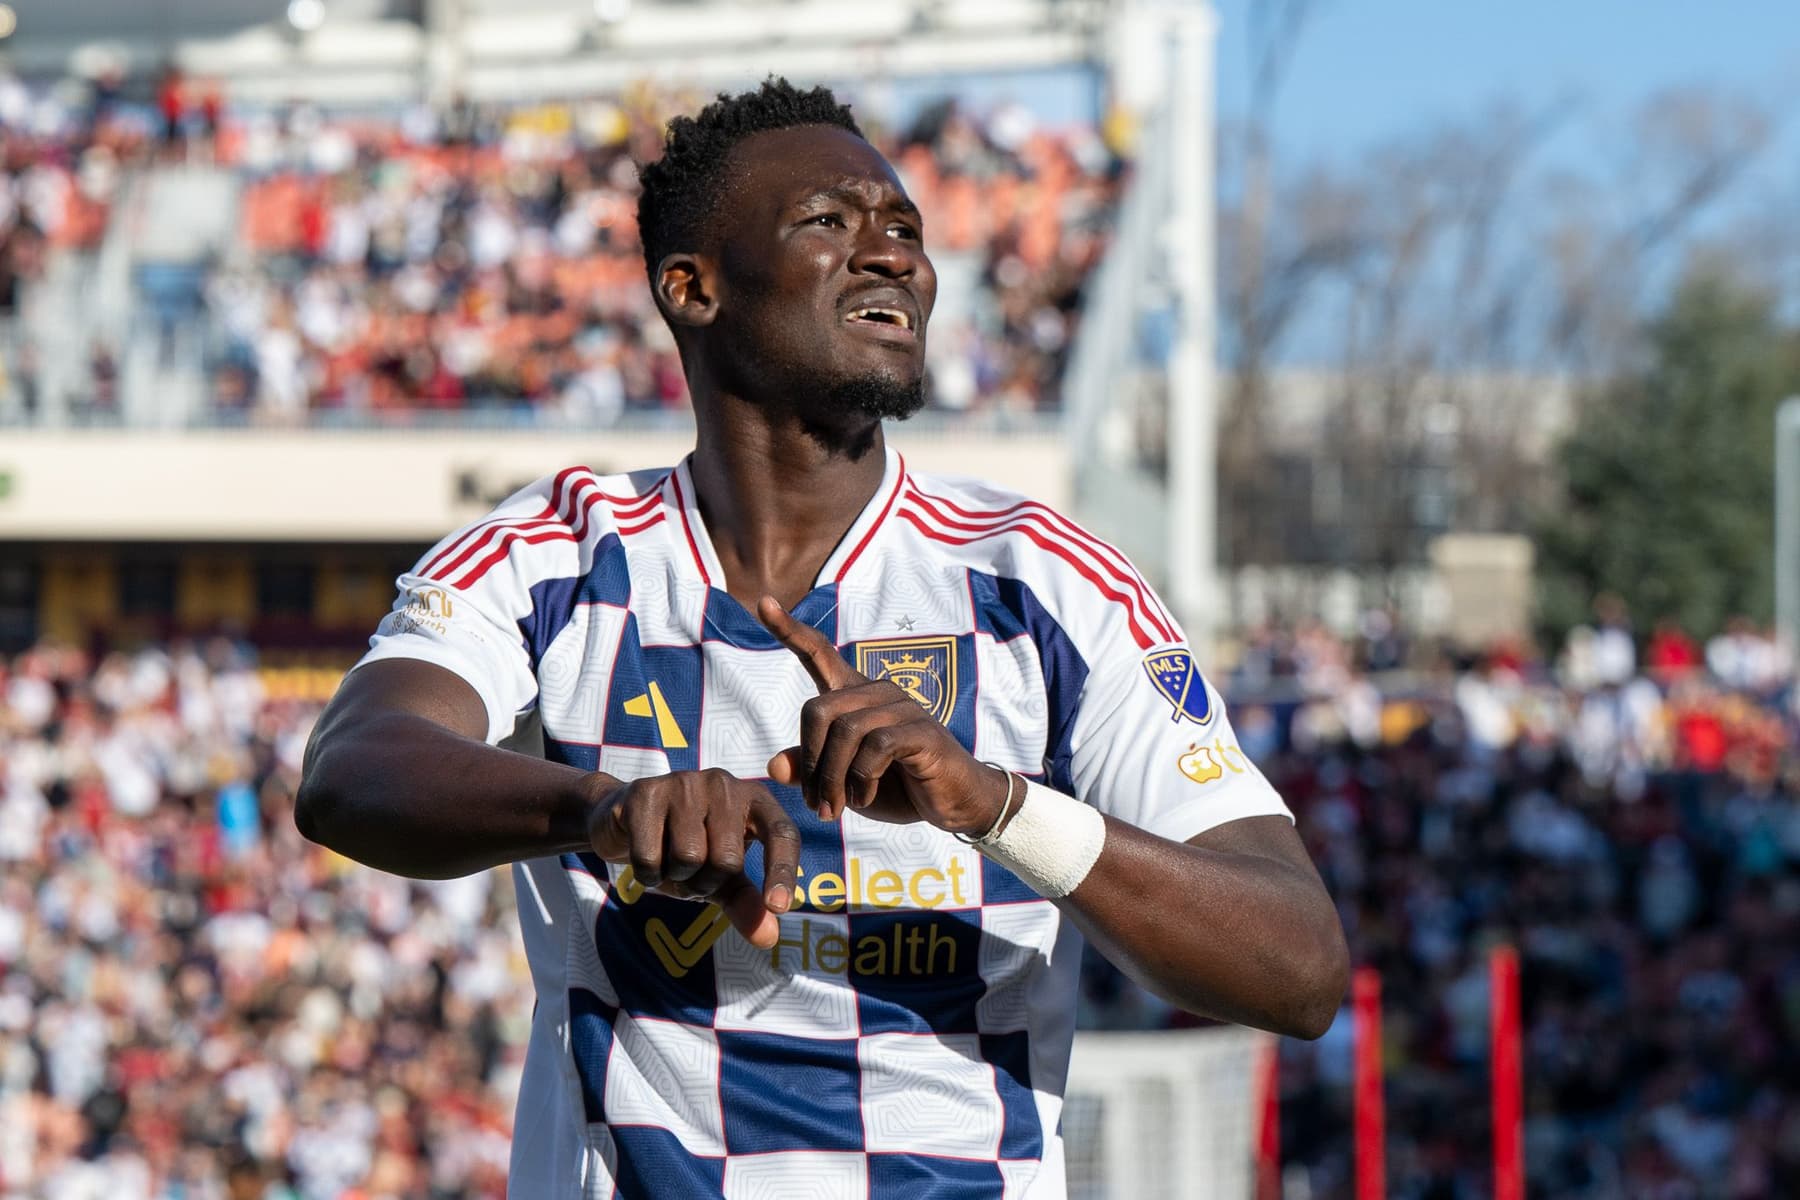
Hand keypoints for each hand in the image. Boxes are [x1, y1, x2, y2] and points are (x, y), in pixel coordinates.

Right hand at [586, 769, 800, 948]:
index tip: (779, 907)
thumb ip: (745, 903)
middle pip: (727, 859)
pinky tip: (646, 854)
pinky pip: (650, 857)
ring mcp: (684, 783)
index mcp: (754, 799)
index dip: (783, 870)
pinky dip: (647, 873)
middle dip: (705, 883)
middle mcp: (723, 784)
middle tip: (691, 872)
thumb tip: (768, 937)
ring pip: (689, 857)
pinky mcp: (646, 793)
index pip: (781, 833)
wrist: (622, 819)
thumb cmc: (682, 847)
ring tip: (668, 860)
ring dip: (675, 877)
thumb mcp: (719, 877)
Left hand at [757, 596, 1010, 833]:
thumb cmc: (896, 788)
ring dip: (832, 779)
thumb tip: (774, 766)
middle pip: (817, 710)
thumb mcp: (843, 784)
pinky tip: (864, 797)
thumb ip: (811, 771)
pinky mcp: (921, 729)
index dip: (789, 630)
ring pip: (844, 732)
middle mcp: (876, 692)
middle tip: (817, 804)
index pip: (818, 653)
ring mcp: (902, 706)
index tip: (764, 603)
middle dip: (810, 762)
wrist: (953, 805)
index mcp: (854, 696)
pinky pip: (875, 746)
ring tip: (836, 808)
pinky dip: (861, 780)